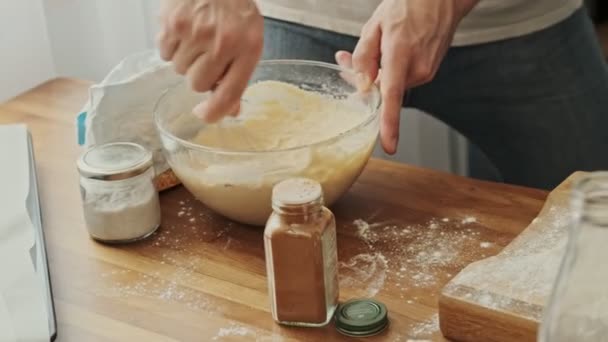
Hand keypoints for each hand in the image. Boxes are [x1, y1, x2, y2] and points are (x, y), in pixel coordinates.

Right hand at [157, 0, 263, 121]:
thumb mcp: (249, 41)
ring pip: (178, 70)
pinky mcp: (172, 23)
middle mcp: (222, 43)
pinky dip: (171, 47)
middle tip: (206, 56)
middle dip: (199, 75)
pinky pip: (164, 53)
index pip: (228, 94)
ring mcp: (195, 33)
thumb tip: (231, 110)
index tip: (204, 114)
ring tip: (196, 39)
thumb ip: (239, 76)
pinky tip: (183, 32)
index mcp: (247, 49)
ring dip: (185, 60)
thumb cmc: (235, 10)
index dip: (214, 112)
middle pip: (197, 85)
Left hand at [337, 0, 477, 153]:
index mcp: (401, 55)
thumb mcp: (375, 24)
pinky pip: (402, 78)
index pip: (392, 97)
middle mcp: (417, 69)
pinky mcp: (428, 72)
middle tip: (344, 60)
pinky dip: (391, 70)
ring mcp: (426, 72)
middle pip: (382, 90)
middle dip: (362, 80)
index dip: (389, 124)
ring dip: (377, 73)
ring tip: (375, 46)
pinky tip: (390, 49)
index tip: (389, 146)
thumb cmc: (409, 5)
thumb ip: (364, 56)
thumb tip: (360, 83)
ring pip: (392, 84)